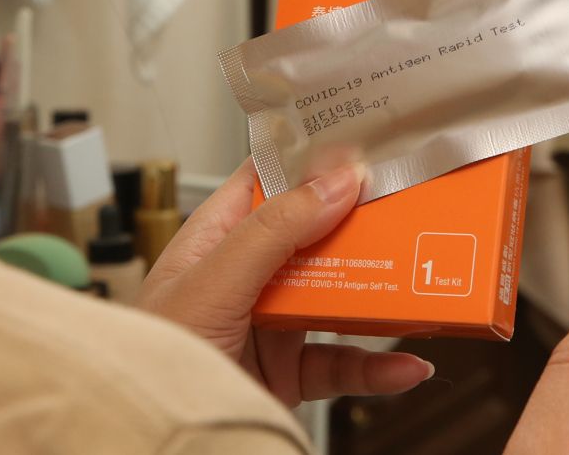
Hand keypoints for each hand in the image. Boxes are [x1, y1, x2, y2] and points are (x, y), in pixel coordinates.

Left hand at [138, 160, 432, 405]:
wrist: (154, 438)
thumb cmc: (150, 357)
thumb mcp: (212, 282)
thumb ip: (274, 232)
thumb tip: (336, 180)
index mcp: (215, 238)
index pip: (269, 181)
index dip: (314, 160)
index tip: (366, 143)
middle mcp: (245, 276)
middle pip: (316, 236)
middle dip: (362, 225)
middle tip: (409, 209)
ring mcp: (270, 326)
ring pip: (336, 296)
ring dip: (378, 292)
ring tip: (418, 281)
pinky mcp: (288, 374)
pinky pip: (343, 364)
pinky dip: (378, 367)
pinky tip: (407, 365)